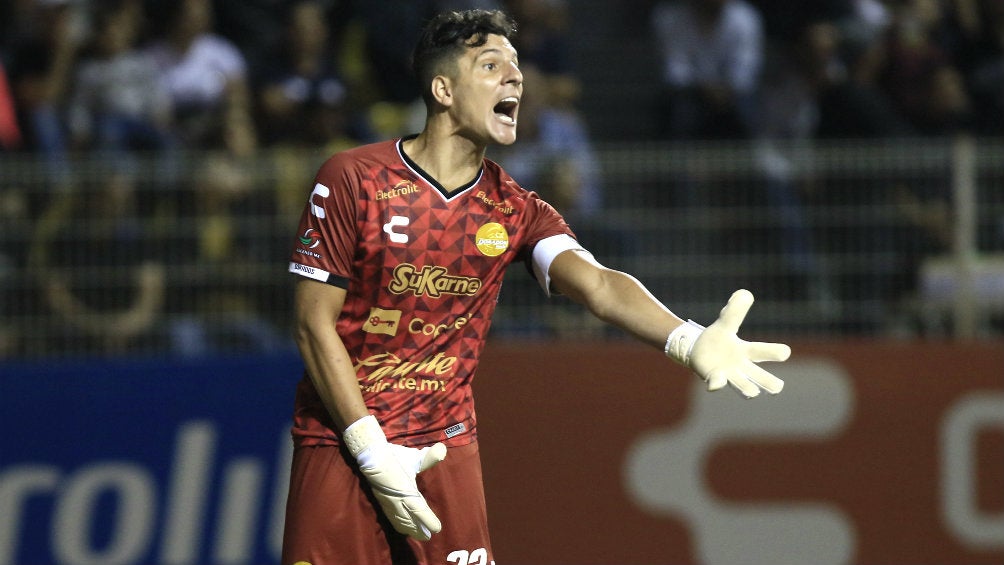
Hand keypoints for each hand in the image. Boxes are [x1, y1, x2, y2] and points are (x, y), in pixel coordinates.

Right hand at [343, 415, 446, 539]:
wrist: (370, 456)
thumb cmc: (394, 457)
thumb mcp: (413, 457)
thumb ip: (429, 457)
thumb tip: (442, 449)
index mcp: (406, 491)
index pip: (420, 510)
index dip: (428, 521)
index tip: (437, 529)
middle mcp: (397, 501)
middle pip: (409, 521)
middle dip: (418, 530)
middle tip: (427, 537)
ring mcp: (388, 503)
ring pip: (399, 521)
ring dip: (409, 529)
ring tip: (417, 535)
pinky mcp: (382, 503)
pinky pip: (391, 518)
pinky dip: (398, 525)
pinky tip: (401, 528)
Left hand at [665, 289, 790, 396]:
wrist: (697, 350)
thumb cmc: (718, 337)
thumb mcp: (725, 321)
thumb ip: (735, 310)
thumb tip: (745, 293)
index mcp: (747, 351)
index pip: (764, 351)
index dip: (775, 352)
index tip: (785, 352)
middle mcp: (741, 366)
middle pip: (761, 377)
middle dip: (770, 382)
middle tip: (778, 387)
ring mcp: (728, 375)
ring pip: (743, 386)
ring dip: (748, 389)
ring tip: (753, 393)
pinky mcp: (713, 379)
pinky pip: (717, 384)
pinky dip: (717, 384)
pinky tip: (716, 383)